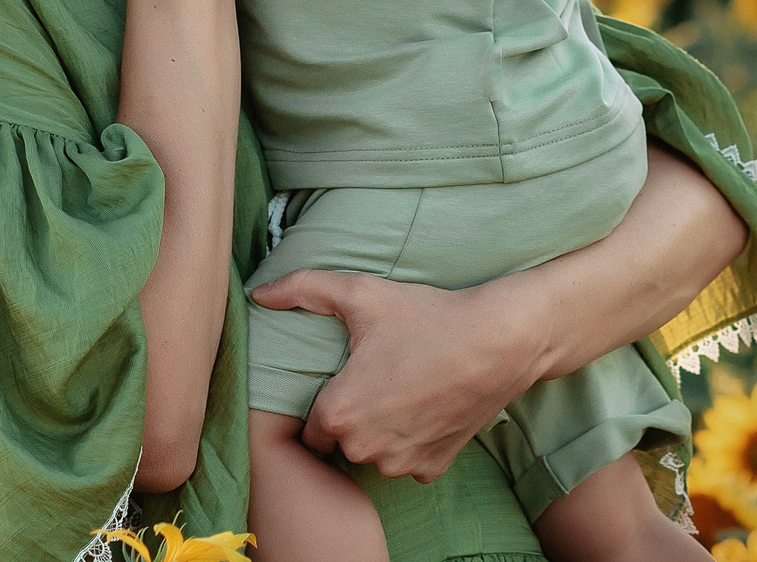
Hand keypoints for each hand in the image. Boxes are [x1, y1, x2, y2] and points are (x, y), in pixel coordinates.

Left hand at [247, 270, 540, 482]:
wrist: (497, 341)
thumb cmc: (426, 316)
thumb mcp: (360, 294)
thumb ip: (303, 289)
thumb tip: (259, 293)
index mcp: (339, 413)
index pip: (309, 427)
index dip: (325, 402)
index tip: (344, 380)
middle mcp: (365, 448)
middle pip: (340, 441)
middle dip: (352, 416)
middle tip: (377, 379)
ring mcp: (401, 463)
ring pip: (374, 454)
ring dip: (380, 433)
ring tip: (402, 390)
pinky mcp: (432, 468)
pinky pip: (407, 462)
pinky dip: (412, 442)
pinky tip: (424, 407)